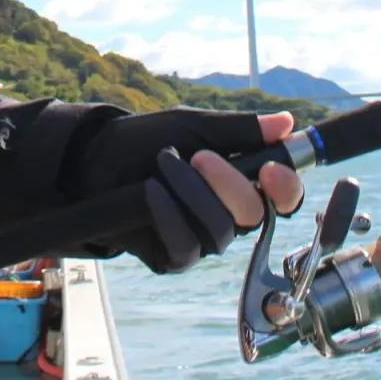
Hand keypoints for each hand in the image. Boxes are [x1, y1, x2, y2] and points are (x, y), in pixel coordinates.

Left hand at [64, 107, 306, 273]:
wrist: (94, 161)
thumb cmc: (145, 141)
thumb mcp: (191, 125)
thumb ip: (237, 129)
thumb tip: (286, 122)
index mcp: (241, 180)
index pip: (282, 194)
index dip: (285, 186)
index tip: (272, 168)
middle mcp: (228, 213)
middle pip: (255, 214)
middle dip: (230, 184)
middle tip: (200, 156)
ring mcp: (202, 238)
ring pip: (221, 230)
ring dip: (192, 192)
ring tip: (164, 163)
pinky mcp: (174, 257)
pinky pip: (187, 246)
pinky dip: (170, 215)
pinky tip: (152, 192)